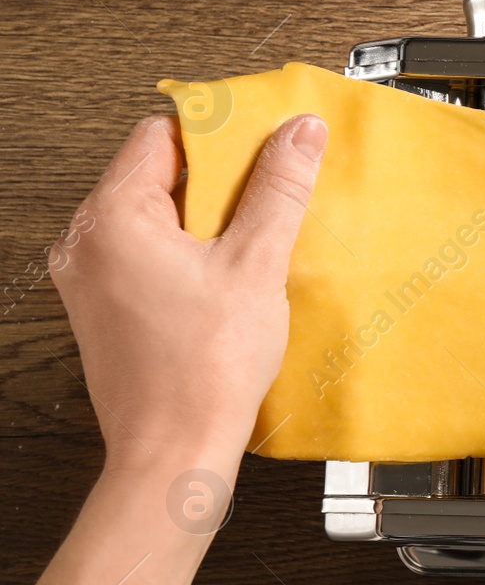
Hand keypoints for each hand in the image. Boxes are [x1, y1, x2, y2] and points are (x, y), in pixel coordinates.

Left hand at [50, 112, 326, 467]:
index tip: (262, 147)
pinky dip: (189, 253)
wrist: (175, 450)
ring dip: (207, 220)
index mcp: (111, 218)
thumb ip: (279, 189)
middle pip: (157, 174)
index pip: (162, 135)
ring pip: (154, 216)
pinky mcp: (104, 308)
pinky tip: (229, 278)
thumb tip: (298, 134)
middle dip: (218, 181)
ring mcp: (89, 279)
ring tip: (252, 246)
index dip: (219, 135)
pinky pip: (147, 254)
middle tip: (268, 200)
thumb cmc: (202, 371)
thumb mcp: (256, 264)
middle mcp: (86, 244)